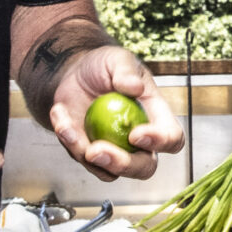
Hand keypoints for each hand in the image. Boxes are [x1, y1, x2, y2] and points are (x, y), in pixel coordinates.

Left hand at [45, 43, 183, 180]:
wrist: (75, 74)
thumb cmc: (104, 66)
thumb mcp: (116, 59)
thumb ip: (126, 71)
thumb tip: (134, 88)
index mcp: (157, 118)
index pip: (172, 138)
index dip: (160, 142)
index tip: (136, 134)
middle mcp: (140, 142)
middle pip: (144, 168)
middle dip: (123, 165)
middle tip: (97, 150)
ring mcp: (115, 151)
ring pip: (109, 172)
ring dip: (85, 154)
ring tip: (66, 126)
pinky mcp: (90, 154)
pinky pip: (80, 158)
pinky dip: (67, 139)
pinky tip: (59, 113)